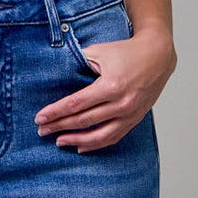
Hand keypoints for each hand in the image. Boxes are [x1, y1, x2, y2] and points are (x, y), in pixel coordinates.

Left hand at [35, 26, 176, 151]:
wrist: (157, 56)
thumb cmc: (126, 52)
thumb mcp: (100, 52)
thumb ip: (79, 63)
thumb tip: (56, 75)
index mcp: (111, 85)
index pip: (76, 104)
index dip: (55, 112)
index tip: (40, 118)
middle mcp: (121, 103)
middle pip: (83, 121)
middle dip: (59, 126)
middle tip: (42, 130)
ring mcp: (130, 114)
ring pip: (98, 135)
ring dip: (75, 140)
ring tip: (58, 141)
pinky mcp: (135, 119)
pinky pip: (113, 137)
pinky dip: (95, 144)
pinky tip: (80, 146)